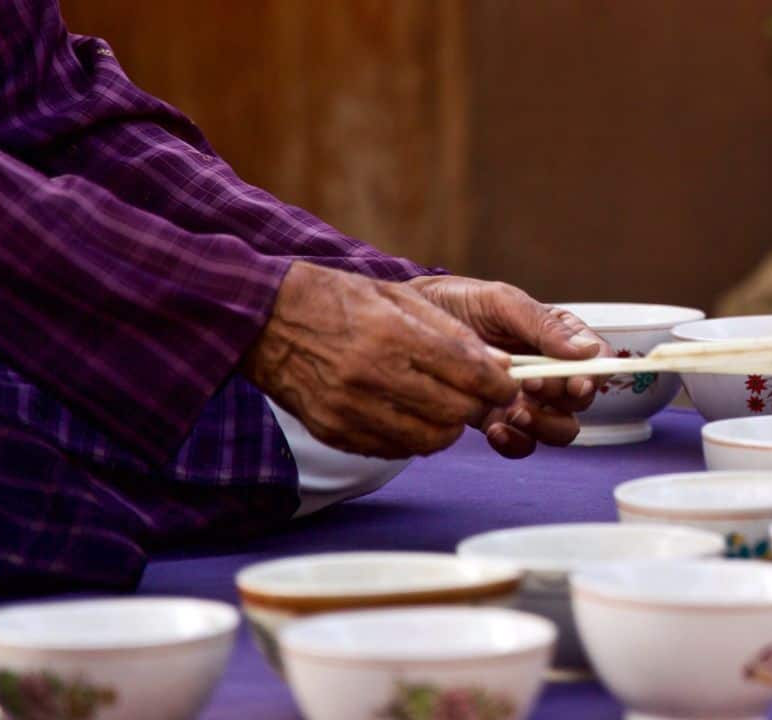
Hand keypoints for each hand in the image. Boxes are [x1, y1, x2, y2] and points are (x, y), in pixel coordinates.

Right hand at [243, 262, 518, 458]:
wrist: (264, 319)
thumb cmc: (337, 300)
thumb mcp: (398, 298)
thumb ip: (452, 332)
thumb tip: (499, 363)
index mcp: (392, 335)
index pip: (468, 373)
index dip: (498, 384)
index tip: (506, 384)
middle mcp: (371, 376)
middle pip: (453, 413)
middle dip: (475, 407)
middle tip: (475, 395)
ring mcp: (350, 409)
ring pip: (428, 441)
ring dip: (446, 428)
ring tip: (443, 407)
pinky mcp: (335, 431)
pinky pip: (394, 450)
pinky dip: (412, 438)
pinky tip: (408, 415)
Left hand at [407, 276, 610, 456]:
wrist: (411, 322)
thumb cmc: (458, 303)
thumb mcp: (500, 301)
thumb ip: (542, 324)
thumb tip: (585, 351)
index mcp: (557, 337)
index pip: (596, 359)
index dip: (595, 374)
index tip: (575, 381)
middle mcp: (548, 371)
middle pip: (580, 401)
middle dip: (562, 400)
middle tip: (531, 385)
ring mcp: (525, 398)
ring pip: (559, 429)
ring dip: (543, 425)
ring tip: (513, 410)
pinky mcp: (498, 420)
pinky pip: (523, 444)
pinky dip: (515, 442)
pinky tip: (494, 428)